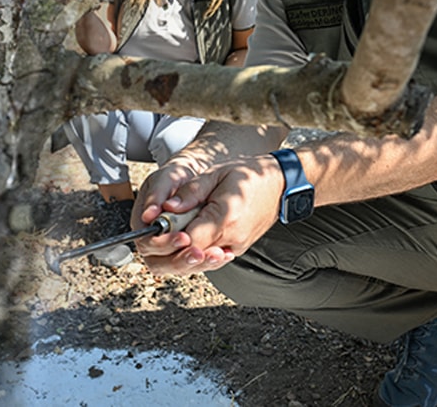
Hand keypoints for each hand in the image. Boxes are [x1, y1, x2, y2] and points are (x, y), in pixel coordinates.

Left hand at [135, 155, 284, 275]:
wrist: (279, 184)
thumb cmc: (249, 177)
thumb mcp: (215, 175)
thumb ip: (190, 192)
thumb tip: (167, 207)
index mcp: (225, 219)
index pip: (188, 240)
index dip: (169, 238)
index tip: (157, 228)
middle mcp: (232, 238)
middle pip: (192, 257)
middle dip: (172, 250)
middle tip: (161, 234)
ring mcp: (235, 247)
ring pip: (200, 261)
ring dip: (182, 253)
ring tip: (174, 235)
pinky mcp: (237, 249)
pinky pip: (211, 257)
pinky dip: (197, 252)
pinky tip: (189, 241)